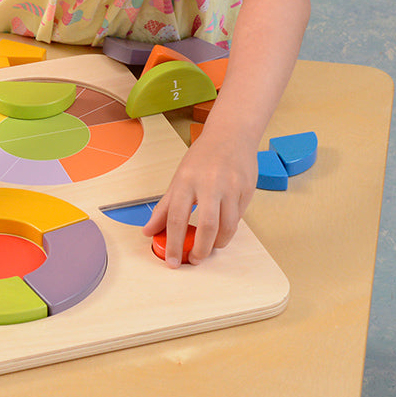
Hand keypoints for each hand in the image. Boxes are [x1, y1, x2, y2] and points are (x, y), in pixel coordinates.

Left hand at [142, 132, 256, 266]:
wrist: (231, 135)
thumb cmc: (202, 157)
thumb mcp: (178, 179)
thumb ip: (164, 207)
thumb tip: (148, 231)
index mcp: (186, 181)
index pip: (177, 218)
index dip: (174, 243)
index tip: (172, 261)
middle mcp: (209, 184)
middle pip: (206, 226)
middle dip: (200, 249)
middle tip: (194, 260)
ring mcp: (231, 187)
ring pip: (227, 226)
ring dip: (217, 243)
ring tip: (209, 248)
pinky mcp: (247, 190)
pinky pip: (238, 218)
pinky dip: (229, 230)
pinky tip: (221, 232)